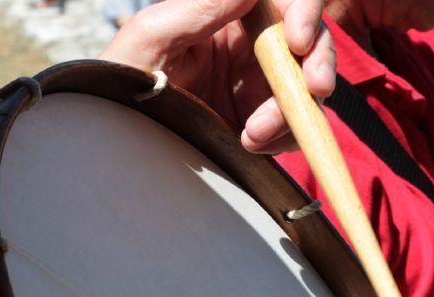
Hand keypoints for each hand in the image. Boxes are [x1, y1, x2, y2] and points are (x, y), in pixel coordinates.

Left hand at [99, 0, 335, 153]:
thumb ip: (201, 6)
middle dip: (319, 63)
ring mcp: (258, 89)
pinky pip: (295, 130)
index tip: (298, 41)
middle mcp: (251, 48)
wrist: (114, 143)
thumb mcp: (153, 36)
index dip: (305, 12)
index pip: (283, 3)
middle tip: (315, 88)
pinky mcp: (261, 127)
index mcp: (229, 15)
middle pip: (310, 44)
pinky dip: (284, 139)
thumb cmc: (121, 80)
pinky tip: (252, 145)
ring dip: (294, 111)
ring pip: (309, 90)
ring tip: (253, 133)